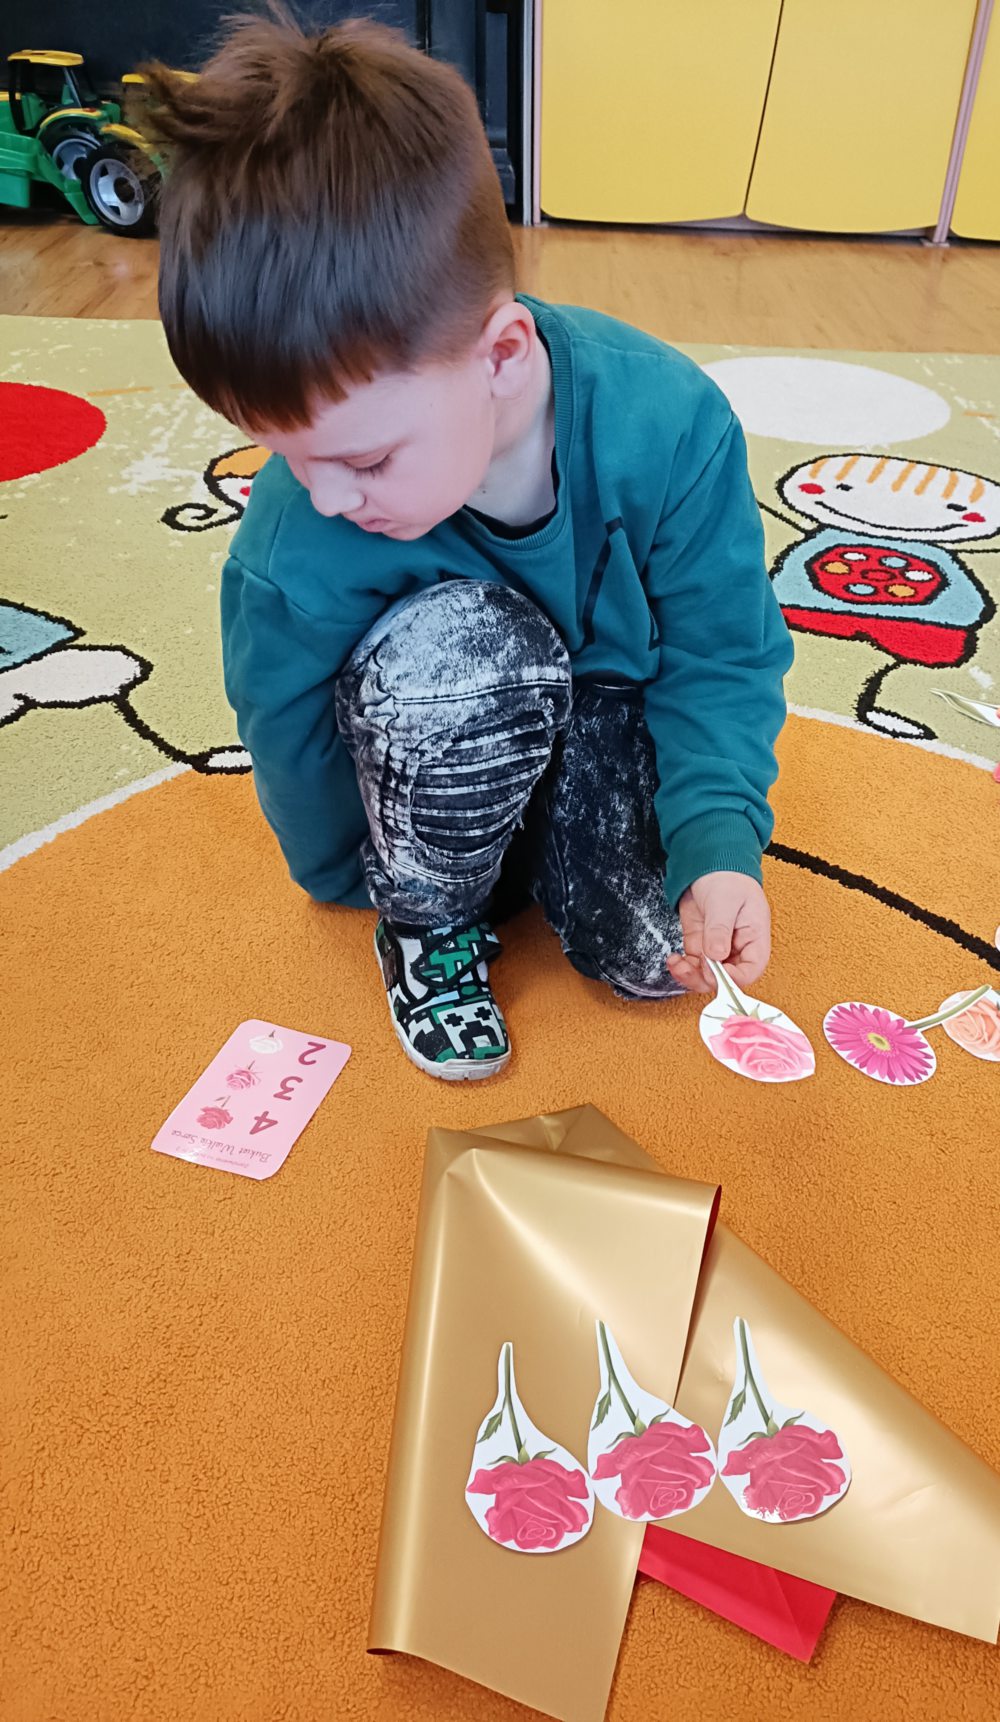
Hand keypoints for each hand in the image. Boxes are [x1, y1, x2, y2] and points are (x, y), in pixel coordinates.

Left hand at [666, 871, 771, 993]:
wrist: (709, 862)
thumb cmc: (727, 877)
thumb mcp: (725, 901)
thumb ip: (720, 929)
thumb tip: (716, 956)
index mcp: (754, 938)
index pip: (750, 970)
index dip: (734, 978)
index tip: (715, 970)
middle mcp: (738, 947)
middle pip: (727, 979)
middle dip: (707, 979)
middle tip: (692, 967)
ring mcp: (717, 947)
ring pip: (707, 976)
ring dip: (691, 976)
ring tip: (677, 964)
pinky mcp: (700, 944)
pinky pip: (693, 965)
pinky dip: (682, 968)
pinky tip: (673, 960)